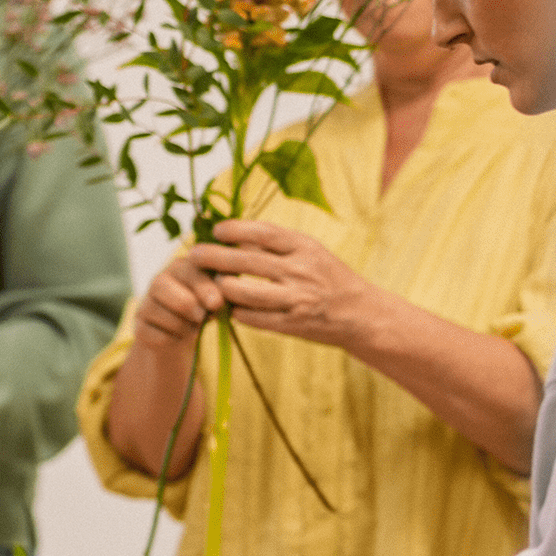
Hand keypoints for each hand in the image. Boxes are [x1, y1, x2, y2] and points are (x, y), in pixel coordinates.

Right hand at [134, 253, 227, 354]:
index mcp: (180, 266)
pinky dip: (174, 341)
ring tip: (190, 325)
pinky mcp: (139, 327)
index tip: (216, 304)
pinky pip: (161, 338)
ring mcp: (145, 304)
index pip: (192, 273)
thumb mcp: (214, 292)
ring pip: (173, 322)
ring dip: (187, 329)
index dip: (206, 289)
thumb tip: (224, 296)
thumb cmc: (202, 305)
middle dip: (197, 313)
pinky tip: (176, 335)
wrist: (178, 329)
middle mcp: (158, 281)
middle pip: (182, 301)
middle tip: (202, 317)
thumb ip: (222, 288)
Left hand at [188, 218, 375, 348]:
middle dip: (215, 257)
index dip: (235, 230)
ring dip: (224, 288)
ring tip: (214, 284)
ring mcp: (296, 300)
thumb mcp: (311, 250)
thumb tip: (235, 233)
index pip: (263, 233)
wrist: (361, 314)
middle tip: (194, 255)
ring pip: (246, 293)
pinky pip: (255, 319)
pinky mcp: (293, 325)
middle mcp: (300, 271)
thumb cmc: (328, 276)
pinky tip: (230, 308)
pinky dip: (238, 313)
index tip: (215, 230)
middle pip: (247, 262)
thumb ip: (278, 243)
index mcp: (305, 247)